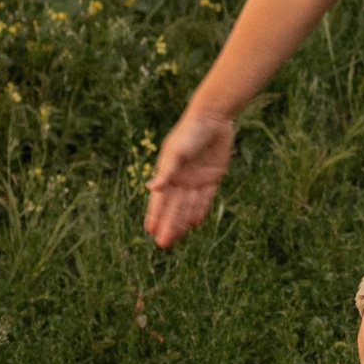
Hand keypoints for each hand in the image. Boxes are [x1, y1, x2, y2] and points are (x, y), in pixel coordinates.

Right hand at [145, 105, 234, 248]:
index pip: (160, 199)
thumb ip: (166, 172)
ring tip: (176, 238)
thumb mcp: (176, 152)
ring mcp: (196, 179)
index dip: (155, 215)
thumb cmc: (190, 132)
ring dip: (181, 221)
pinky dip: (199, 210)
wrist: (213, 118)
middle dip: (168, 224)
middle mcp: (181, 178)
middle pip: (173, 207)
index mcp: (168, 172)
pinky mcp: (212, 177)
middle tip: (163, 244)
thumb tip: (152, 189)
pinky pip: (205, 198)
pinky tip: (193, 224)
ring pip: (188, 206)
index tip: (150, 231)